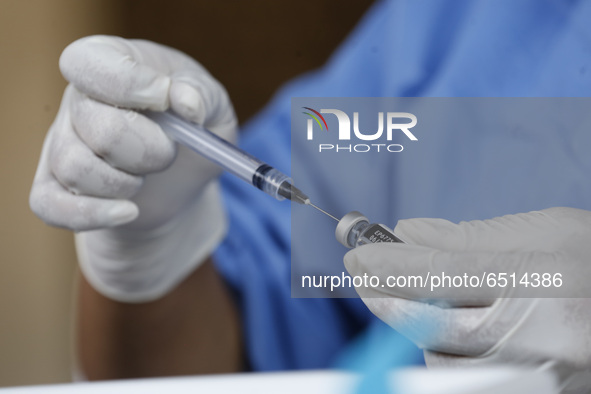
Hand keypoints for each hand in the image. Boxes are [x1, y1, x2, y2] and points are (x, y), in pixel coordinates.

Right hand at [30, 36, 236, 301]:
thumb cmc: (193, 128)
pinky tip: (129, 212)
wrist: (181, 176)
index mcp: (109, 62)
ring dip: (127, 184)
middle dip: (149, 151)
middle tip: (170, 152)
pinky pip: (52, 206)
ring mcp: (61, 144)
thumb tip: (187, 102)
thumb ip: (202, 95)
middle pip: (99, 130)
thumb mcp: (212, 104)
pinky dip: (93, 215)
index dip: (129, 85)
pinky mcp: (55, 186)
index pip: (89, 63)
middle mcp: (77, 100)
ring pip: (77, 169)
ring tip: (147, 177)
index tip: (165, 100)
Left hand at [344, 207, 590, 392]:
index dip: (390, 262)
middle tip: (361, 273)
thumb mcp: (548, 231)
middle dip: (384, 296)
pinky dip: (439, 352)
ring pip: (439, 358)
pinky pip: (462, 378)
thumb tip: (410, 230)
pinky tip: (437, 329)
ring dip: (409, 326)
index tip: (359, 253)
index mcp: (541, 283)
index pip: (439, 273)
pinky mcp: (531, 392)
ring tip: (401, 297)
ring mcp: (534, 375)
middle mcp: (535, 338)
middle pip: (430, 322)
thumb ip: (470, 235)